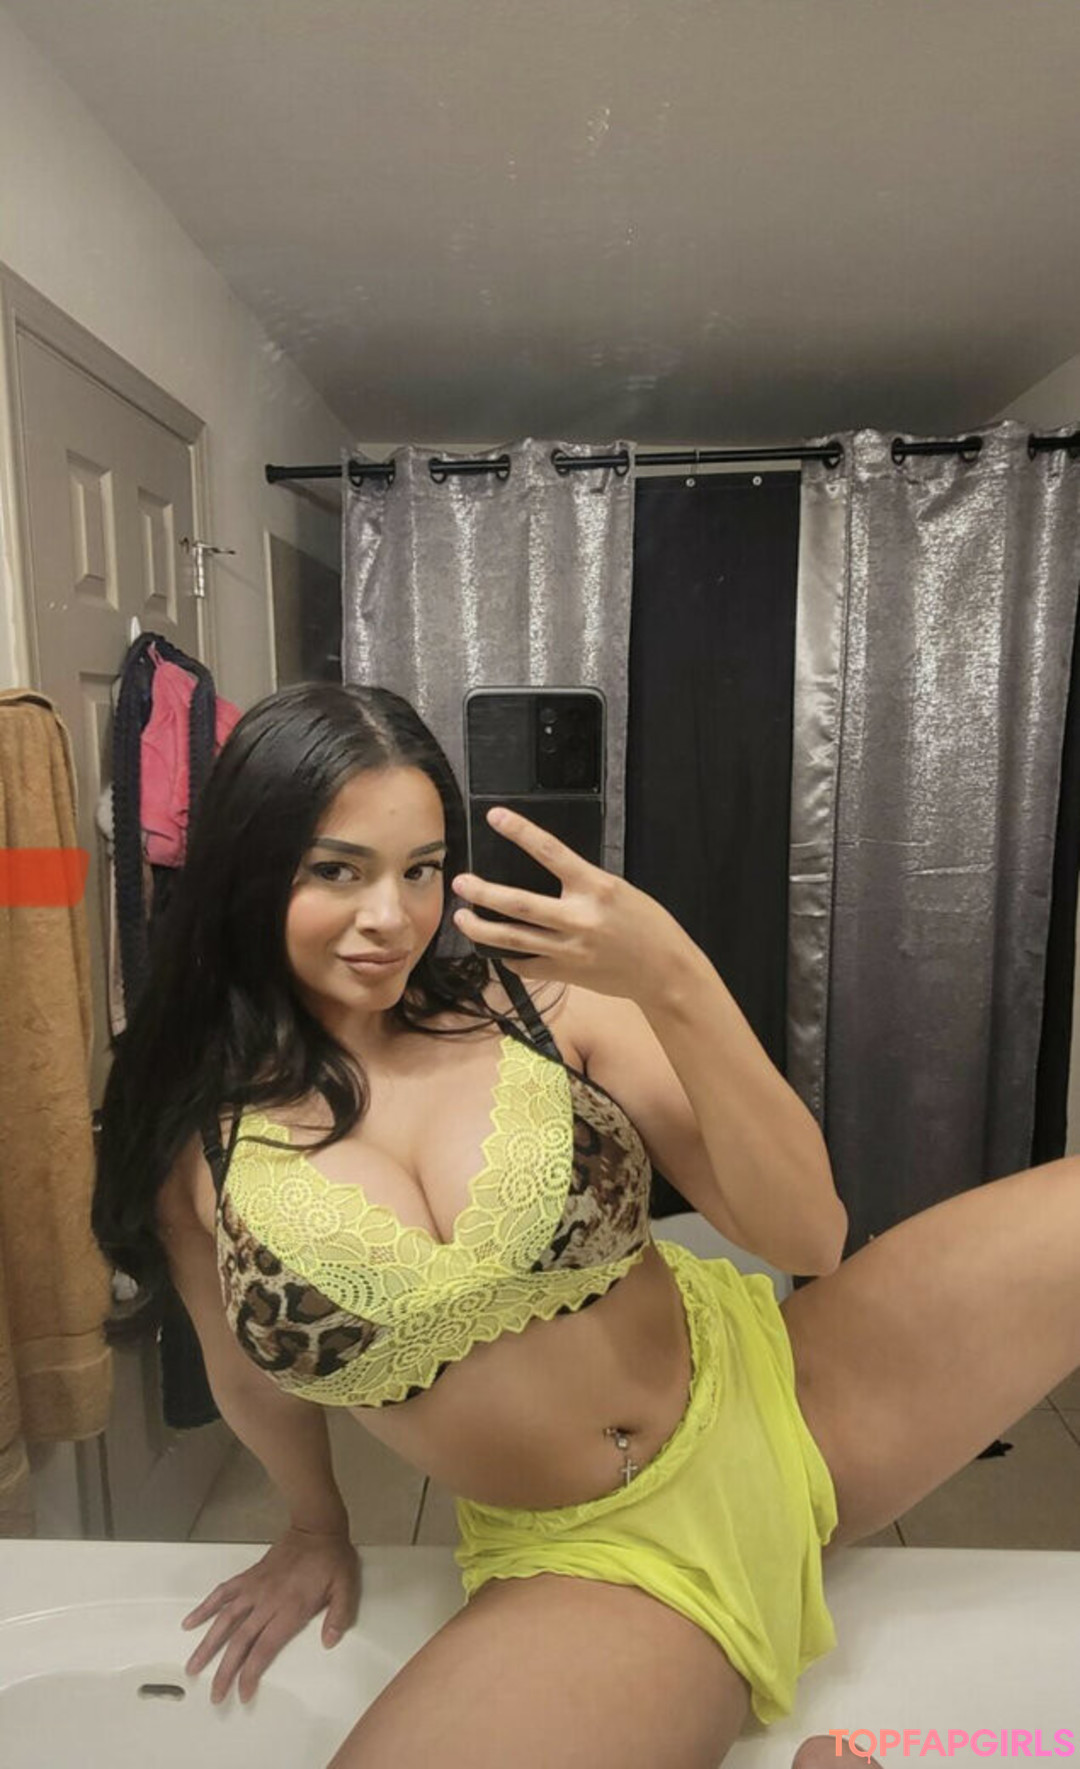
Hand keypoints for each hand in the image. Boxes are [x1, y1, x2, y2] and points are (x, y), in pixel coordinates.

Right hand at [181, 1525, 360, 1704]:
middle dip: (225, 1671)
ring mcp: (254, 1588)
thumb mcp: (346, 1587)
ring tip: (192, 1666)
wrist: (316, 1527)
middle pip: (240, 1641)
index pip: (264, 1648)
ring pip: (225, 1619)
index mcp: (290, 1608)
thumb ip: (339, 1616)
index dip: (251, 1673)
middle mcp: (267, 1601)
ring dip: (207, 1644)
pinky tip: (191, 1621)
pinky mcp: (249, 1577)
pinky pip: (223, 1592)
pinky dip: (205, 1607)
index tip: (243, 1693)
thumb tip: (329, 1642)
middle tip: (214, 1695)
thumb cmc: (332, 1560)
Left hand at [451, 805, 689, 1001]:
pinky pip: (526, 965)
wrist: (665, 972)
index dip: (520, 831)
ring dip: (481, 928)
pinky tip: (497, 950)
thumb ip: (584, 884)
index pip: (550, 851)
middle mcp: (578, 918)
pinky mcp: (566, 973)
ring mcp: (569, 949)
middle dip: (482, 892)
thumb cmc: (648, 926)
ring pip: (512, 938)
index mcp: (596, 887)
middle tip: (459, 882)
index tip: (495, 816)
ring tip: (461, 918)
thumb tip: (550, 876)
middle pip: (517, 903)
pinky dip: (509, 957)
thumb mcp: (619, 891)